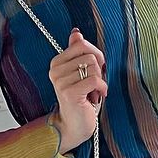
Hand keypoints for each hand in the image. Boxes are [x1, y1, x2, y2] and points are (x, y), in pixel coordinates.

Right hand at [49, 28, 106, 152]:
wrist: (75, 125)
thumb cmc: (81, 99)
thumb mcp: (81, 72)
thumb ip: (78, 52)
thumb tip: (76, 32)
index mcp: (56, 63)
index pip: (82, 45)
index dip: (95, 56)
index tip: (94, 70)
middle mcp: (55, 71)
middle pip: (90, 56)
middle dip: (98, 71)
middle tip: (93, 85)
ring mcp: (60, 82)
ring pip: (93, 68)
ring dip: (99, 82)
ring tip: (91, 92)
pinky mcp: (69, 92)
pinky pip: (94, 80)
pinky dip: (101, 89)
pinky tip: (96, 97)